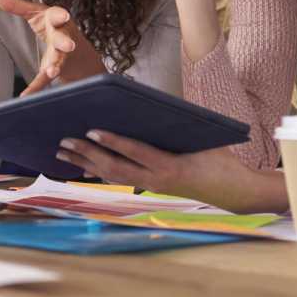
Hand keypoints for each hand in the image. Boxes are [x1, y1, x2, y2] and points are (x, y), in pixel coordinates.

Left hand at [0, 0, 103, 94]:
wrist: (75, 51)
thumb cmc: (50, 25)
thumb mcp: (34, 13)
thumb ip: (14, 4)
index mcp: (56, 20)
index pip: (58, 16)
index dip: (61, 16)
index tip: (64, 16)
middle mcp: (62, 37)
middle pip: (64, 40)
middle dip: (66, 42)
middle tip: (69, 46)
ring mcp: (60, 56)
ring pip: (60, 61)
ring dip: (56, 66)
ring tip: (52, 72)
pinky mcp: (54, 70)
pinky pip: (45, 79)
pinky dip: (36, 87)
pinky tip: (26, 95)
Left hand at [55, 130, 289, 213]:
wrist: (233, 191)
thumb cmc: (220, 160)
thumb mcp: (204, 140)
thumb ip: (178, 126)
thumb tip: (152, 105)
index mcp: (170, 167)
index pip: (135, 152)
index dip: (112, 142)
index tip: (91, 131)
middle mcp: (156, 180)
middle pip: (115, 167)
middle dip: (87, 154)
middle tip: (64, 142)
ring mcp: (151, 187)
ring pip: (112, 175)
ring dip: (86, 163)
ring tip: (62, 152)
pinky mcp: (150, 188)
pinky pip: (120, 179)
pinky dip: (98, 171)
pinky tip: (82, 166)